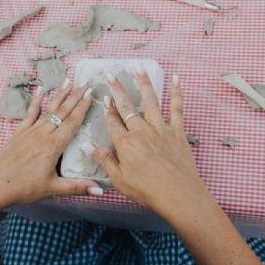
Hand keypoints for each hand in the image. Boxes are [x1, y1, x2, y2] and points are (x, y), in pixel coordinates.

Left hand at [0, 80, 101, 213]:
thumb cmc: (24, 188)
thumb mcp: (53, 188)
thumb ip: (77, 187)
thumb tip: (100, 190)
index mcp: (53, 146)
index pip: (72, 122)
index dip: (83, 107)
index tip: (91, 93)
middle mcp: (42, 134)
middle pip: (62, 111)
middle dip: (76, 96)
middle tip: (86, 83)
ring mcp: (30, 132)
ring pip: (48, 109)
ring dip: (60, 94)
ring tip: (69, 80)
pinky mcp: (19, 133)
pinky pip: (30, 113)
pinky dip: (36, 100)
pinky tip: (41, 89)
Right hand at [82, 71, 206, 217]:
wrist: (178, 195)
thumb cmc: (148, 191)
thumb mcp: (119, 180)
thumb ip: (104, 160)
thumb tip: (86, 146)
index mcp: (125, 144)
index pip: (112, 122)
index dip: (106, 109)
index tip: (103, 97)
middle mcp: (141, 132)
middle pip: (127, 106)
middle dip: (117, 89)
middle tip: (111, 74)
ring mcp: (161, 129)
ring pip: (150, 101)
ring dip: (143, 83)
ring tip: (138, 69)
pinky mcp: (177, 132)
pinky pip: (177, 109)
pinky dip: (177, 93)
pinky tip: (176, 79)